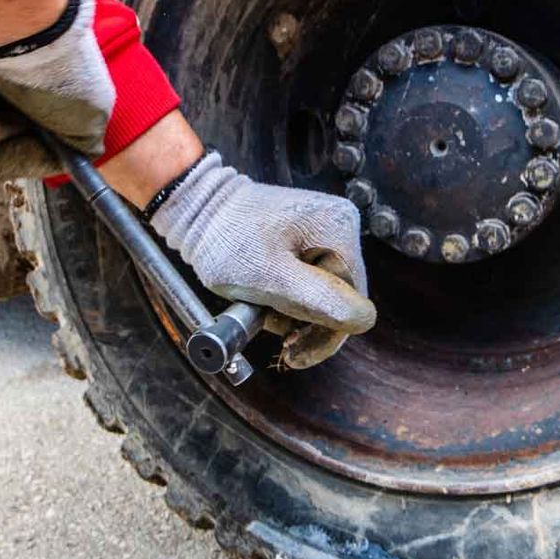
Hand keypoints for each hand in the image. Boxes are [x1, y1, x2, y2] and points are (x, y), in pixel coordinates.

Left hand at [149, 152, 375, 368]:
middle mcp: (340, 223)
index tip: (292, 348)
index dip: (326, 330)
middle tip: (271, 324)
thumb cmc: (226, 240)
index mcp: (339, 228)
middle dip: (307, 319)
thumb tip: (363, 319)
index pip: (353, 299)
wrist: (196, 210)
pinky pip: (309, 277)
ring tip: (262, 306)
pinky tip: (265, 293)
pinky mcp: (306, 235)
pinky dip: (288, 294)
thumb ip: (320, 300)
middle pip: (340, 295)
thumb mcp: (272, 278)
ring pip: (323, 290)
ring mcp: (323, 228)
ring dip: (295, 310)